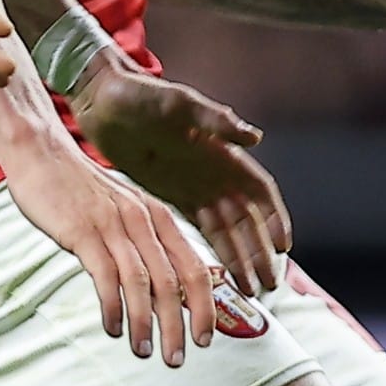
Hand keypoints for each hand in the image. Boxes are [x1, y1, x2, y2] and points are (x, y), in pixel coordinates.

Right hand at [0, 133, 222, 365]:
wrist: (42, 154)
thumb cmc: (82, 188)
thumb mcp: (126, 209)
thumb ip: (146, 243)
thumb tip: (164, 289)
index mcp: (159, 217)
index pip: (194, 267)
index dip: (205, 306)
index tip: (205, 338)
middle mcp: (143, 221)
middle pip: (173, 282)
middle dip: (179, 326)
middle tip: (177, 358)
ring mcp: (114, 226)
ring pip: (142, 284)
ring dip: (145, 324)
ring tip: (145, 351)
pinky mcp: (83, 232)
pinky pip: (106, 277)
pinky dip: (113, 307)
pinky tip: (113, 328)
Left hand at [72, 65, 293, 295]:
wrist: (102, 98)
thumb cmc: (141, 94)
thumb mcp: (178, 104)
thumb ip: (215, 121)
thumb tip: (255, 138)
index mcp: (222, 151)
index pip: (259, 191)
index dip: (274, 218)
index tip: (283, 247)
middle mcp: (214, 173)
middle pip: (247, 219)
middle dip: (261, 251)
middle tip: (269, 285)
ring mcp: (194, 187)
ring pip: (226, 230)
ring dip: (240, 258)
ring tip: (250, 290)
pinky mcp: (170, 197)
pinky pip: (199, 230)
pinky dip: (211, 252)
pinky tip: (218, 276)